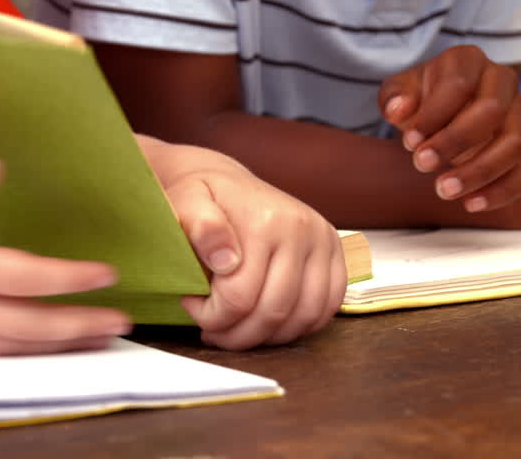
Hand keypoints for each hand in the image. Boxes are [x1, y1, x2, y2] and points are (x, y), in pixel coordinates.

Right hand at [0, 156, 131, 354]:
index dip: (67, 279)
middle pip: (26, 327)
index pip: (20, 277)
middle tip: (123, 322)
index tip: (106, 273)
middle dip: (78, 327)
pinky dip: (27, 351)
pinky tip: (49, 344)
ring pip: (12, 347)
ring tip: (101, 336)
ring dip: (60, 344)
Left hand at [139, 137, 345, 349]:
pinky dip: (299, 326)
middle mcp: (302, 229)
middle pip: (274, 312)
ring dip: (268, 337)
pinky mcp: (335, 252)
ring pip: (303, 317)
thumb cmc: (203, 197)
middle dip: (238, 335)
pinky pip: (327, 307)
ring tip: (238, 329)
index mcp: (264, 220)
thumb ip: (198, 226)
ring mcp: (323, 241)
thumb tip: (225, 260)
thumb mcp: (185, 201)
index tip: (192, 305)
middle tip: (213, 330)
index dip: (212, 316)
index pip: (241, 297)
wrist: (229, 182)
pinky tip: (268, 323)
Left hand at [380, 45, 520, 212]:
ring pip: (514, 143)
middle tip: (421, 165)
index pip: (458, 84)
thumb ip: (394, 97)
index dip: (433, 115)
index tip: (408, 142)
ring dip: (479, 172)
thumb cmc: (420, 99)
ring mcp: (520, 113)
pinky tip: (471, 204)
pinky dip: (502, 191)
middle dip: (455, 142)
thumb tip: (398, 110)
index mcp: (468, 60)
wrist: (445, 112)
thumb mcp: (400, 92)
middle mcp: (502, 81)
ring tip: (444, 190)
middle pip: (492, 111)